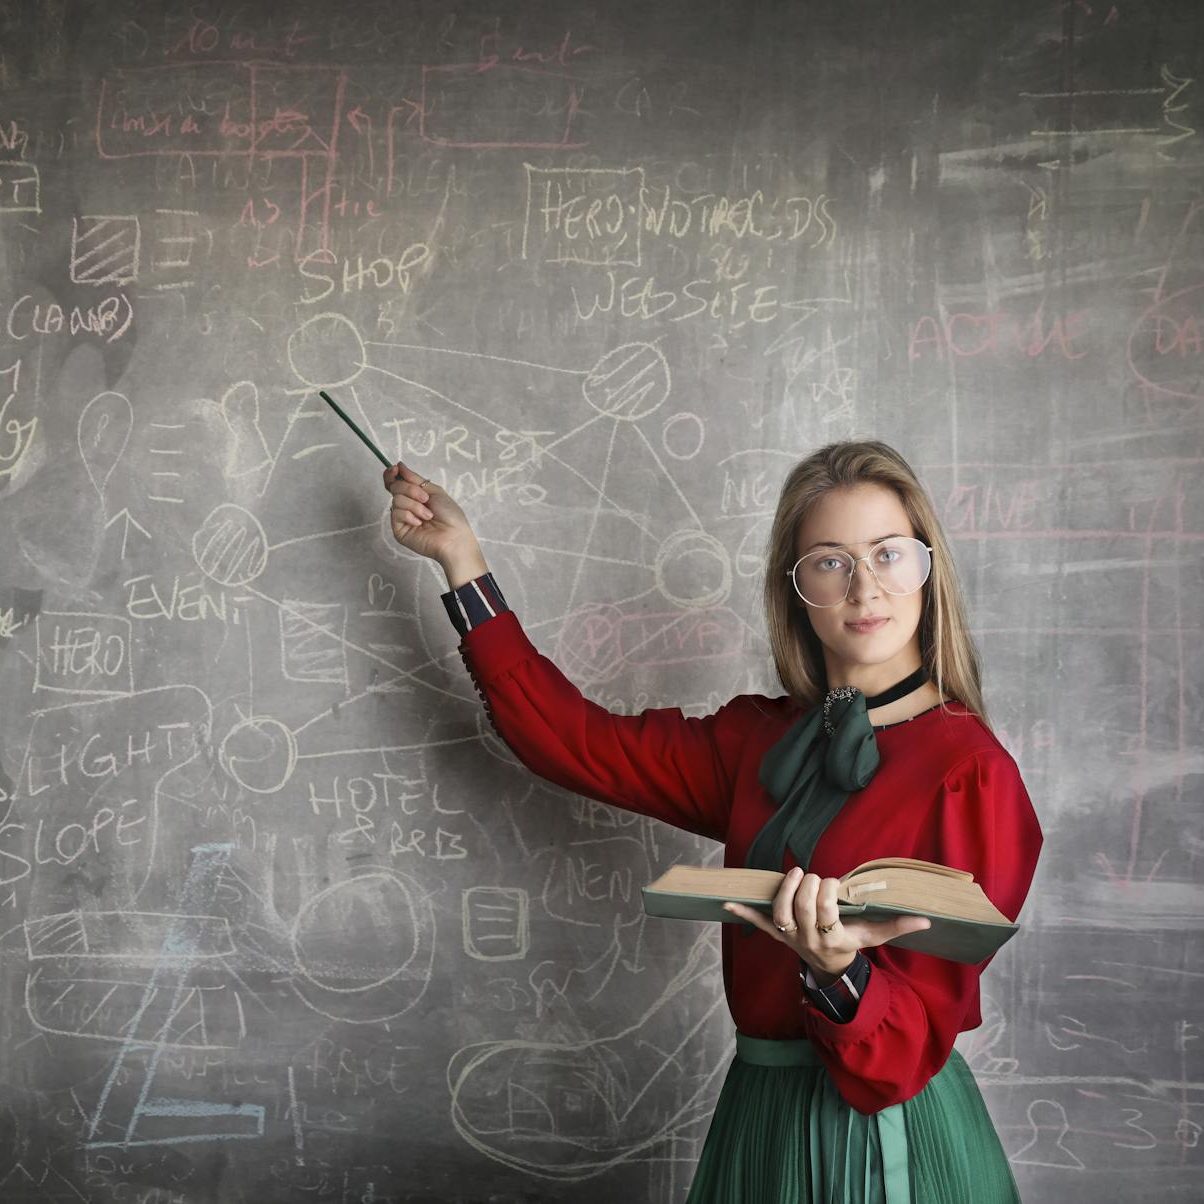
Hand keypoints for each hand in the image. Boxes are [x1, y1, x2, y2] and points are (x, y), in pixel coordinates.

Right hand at [383, 461, 482, 576]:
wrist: (454, 536)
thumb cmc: (450, 515)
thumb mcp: (434, 491)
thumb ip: (415, 479)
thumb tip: (400, 466)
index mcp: (414, 496)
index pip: (395, 483)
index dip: (392, 475)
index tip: (395, 469)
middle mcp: (406, 506)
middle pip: (395, 487)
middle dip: (410, 490)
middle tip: (426, 499)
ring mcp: (402, 518)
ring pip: (396, 500)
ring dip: (414, 505)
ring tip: (428, 515)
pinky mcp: (398, 530)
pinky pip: (396, 513)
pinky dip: (410, 515)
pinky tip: (420, 523)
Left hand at [722, 867, 931, 977]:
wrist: (828, 970)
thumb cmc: (852, 945)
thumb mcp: (874, 937)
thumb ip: (898, 926)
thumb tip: (925, 919)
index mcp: (832, 939)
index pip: (826, 912)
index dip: (828, 893)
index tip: (835, 883)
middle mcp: (808, 939)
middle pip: (801, 909)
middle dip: (808, 886)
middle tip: (817, 877)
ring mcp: (789, 937)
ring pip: (779, 913)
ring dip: (784, 890)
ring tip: (796, 873)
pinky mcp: (776, 934)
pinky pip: (757, 924)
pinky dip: (742, 913)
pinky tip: (727, 902)